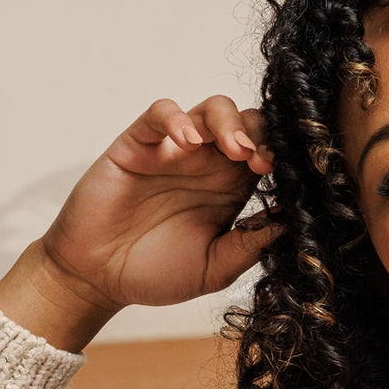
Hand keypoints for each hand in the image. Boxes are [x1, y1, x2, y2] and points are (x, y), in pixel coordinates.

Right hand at [38, 96, 281, 310]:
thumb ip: (249, 246)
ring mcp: (173, 151)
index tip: (287, 176)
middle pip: (247, 123)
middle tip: (262, 162)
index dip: (280, 158)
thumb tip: (291, 223)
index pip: (267, 155)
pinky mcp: (138, 144)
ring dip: (230, 122)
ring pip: (211, 109)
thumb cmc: (155, 273)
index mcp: (231, 190)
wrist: (98, 278)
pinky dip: (176, 118)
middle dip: (262, 134)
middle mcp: (207, 165)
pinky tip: (187, 142)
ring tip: (235, 149)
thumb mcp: (214, 269)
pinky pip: (159, 113)